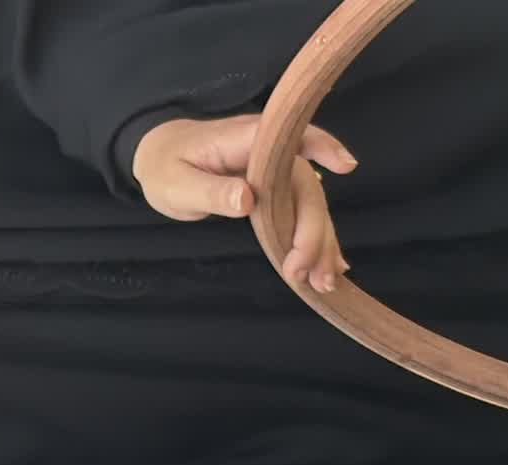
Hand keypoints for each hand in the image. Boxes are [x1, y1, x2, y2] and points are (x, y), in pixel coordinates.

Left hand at [132, 113, 356, 293]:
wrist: (161, 158)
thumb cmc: (167, 166)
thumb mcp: (177, 182)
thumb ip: (211, 191)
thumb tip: (247, 199)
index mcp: (248, 141)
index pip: (293, 139)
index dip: (322, 147)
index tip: (346, 166)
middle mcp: (272, 155)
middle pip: (305, 189)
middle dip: (312, 231)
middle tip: (305, 272)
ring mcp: (277, 175)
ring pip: (309, 207)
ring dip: (320, 244)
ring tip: (324, 282)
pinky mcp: (275, 194)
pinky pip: (300, 216)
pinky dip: (315, 242)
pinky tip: (331, 266)